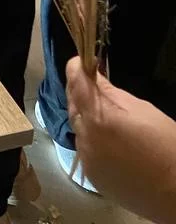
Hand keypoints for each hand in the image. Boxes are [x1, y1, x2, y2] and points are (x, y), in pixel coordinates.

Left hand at [67, 57, 175, 219]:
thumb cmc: (166, 146)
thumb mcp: (142, 109)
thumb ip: (111, 92)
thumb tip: (92, 76)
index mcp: (99, 117)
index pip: (75, 81)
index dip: (77, 68)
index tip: (83, 63)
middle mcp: (86, 137)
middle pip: (73, 104)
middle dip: (81, 93)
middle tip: (96, 88)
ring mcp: (87, 159)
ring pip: (78, 128)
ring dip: (87, 119)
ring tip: (107, 119)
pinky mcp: (92, 177)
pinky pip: (86, 151)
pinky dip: (93, 142)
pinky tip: (110, 143)